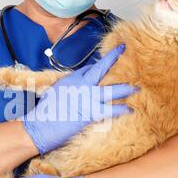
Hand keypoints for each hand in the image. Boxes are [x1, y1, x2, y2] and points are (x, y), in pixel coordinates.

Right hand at [23, 44, 137, 154]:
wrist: (41, 126)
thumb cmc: (43, 113)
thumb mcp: (52, 93)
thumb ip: (65, 87)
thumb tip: (73, 88)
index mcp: (70, 80)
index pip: (88, 69)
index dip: (98, 66)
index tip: (105, 65)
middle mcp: (80, 85)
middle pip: (100, 69)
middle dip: (112, 58)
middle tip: (123, 50)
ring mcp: (87, 98)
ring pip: (111, 90)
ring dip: (125, 88)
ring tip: (136, 87)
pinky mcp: (91, 113)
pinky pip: (111, 110)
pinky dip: (121, 110)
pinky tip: (130, 110)